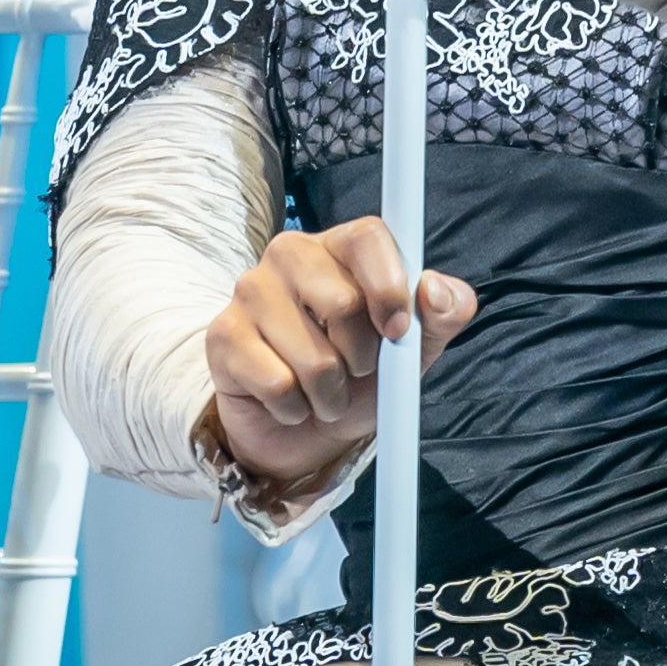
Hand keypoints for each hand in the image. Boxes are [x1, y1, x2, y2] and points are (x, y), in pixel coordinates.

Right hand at [199, 218, 473, 502]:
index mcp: (342, 247)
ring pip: (312, 355)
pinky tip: (290, 401)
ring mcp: (251, 291)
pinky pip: (276, 383)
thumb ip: (443, 313)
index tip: (398, 331)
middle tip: (357, 371)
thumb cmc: (361, 375)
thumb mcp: (415, 348)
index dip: (389, 285)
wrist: (305, 429)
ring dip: (330, 393)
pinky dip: (295, 407)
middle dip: (361, 356)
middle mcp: (292, 255)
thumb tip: (435, 290)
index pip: (368, 237)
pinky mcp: (223, 335)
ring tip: (324, 392)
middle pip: (341, 300)